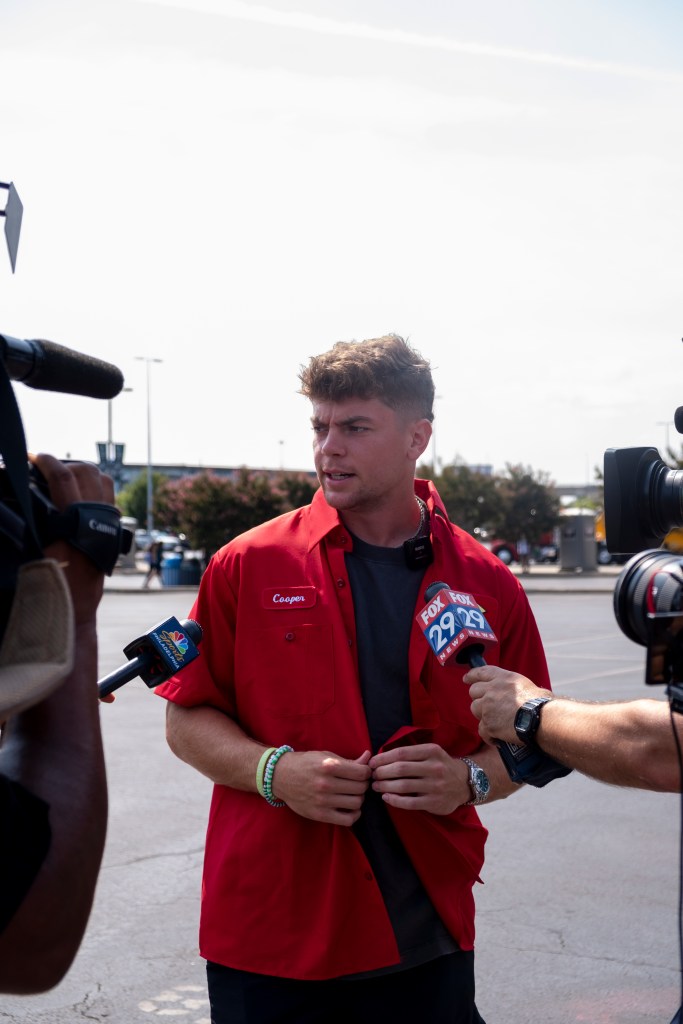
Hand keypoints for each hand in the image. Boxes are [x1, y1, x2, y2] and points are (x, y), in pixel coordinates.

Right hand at [29, 454, 113, 625]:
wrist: (76, 603)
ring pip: (102, 480)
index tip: (34, 456)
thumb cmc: (50, 580)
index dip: (46, 461)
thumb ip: (31, 519)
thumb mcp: (33, 548)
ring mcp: (108, 521)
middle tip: (45, 466)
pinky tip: (82, 491)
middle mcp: (96, 518)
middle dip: (65, 463)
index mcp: (74, 521)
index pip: (63, 478)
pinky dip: (96, 486)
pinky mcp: (113, 528)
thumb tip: (19, 498)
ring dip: (83, 471)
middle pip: (86, 472)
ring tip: (65, 474)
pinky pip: (109, 496)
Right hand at [271, 749, 371, 825]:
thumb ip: (348, 760)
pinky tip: (350, 808)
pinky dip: (354, 815)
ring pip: (356, 803)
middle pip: (361, 788)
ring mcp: (323, 801)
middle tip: (357, 783)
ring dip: (358, 799)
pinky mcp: (320, 815)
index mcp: (329, 766)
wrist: (280, 776)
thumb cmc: (305, 763)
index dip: (366, 772)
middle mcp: (326, 784)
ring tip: (352, 794)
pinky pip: (347, 820)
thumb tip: (368, 758)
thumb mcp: (325, 756)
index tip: (362, 773)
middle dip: (363, 785)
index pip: (362, 773)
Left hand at [369, 743, 469, 814]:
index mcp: (432, 751)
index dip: (383, 758)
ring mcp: (436, 786)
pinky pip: (410, 803)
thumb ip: (411, 753)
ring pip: (403, 786)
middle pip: (401, 769)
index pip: (401, 753)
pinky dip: (395, 801)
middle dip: (382, 772)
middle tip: (373, 775)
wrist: (465, 782)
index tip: (372, 763)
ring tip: (376, 786)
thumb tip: (382, 756)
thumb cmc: (441, 765)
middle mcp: (435, 768)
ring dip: (385, 786)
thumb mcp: (431, 752)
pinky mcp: (435, 803)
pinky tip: (386, 798)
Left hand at [464, 665, 547, 744]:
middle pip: (474, 691)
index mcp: (504, 678)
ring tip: (495, 722)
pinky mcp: (488, 724)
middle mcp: (493, 689)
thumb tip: (516, 695)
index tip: (466, 678)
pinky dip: (488, 736)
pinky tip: (496, 739)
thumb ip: (514, 687)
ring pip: (475, 709)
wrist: (542, 720)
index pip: (481, 672)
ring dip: (482, 716)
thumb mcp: (527, 686)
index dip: (472, 675)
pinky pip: (481, 730)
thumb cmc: (541, 704)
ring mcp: (488, 707)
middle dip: (478, 699)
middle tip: (487, 707)